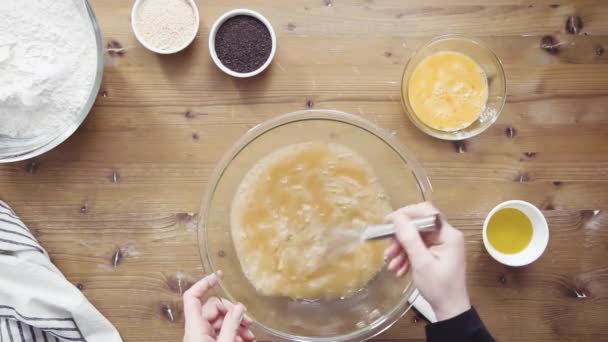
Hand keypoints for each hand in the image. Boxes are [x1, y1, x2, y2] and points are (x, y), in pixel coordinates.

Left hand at [183, 271, 255, 341]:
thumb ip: (231, 325)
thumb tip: (238, 308)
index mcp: (195, 326)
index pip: (192, 297)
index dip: (203, 283)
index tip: (218, 275)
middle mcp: (196, 329)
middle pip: (214, 308)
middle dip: (233, 313)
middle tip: (248, 322)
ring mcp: (202, 336)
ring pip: (220, 320)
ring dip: (237, 325)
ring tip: (249, 336)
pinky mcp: (207, 341)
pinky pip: (221, 331)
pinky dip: (234, 333)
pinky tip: (244, 339)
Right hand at [384, 202, 470, 320]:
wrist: (449, 310)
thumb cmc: (439, 287)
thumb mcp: (421, 263)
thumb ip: (409, 238)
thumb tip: (397, 217)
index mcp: (448, 234)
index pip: (426, 212)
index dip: (406, 214)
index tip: (388, 222)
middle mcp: (446, 235)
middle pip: (418, 225)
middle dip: (401, 237)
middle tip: (388, 250)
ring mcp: (440, 244)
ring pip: (414, 237)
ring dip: (401, 249)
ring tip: (391, 264)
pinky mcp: (435, 253)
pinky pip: (416, 248)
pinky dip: (406, 256)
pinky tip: (398, 269)